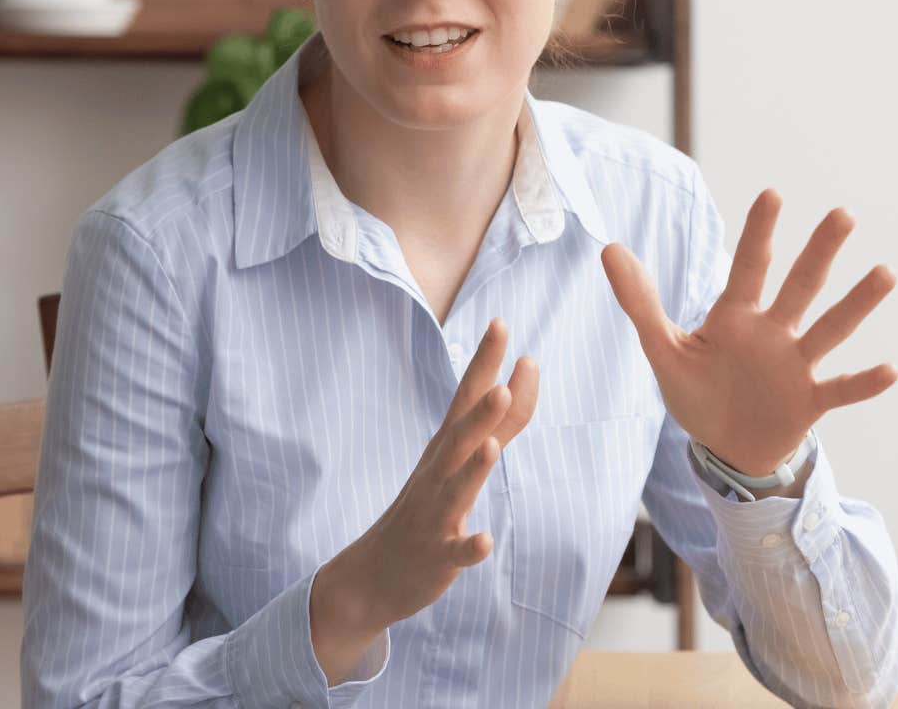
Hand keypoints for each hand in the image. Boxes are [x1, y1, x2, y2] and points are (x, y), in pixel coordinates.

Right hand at [309, 318, 537, 681]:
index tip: (501, 323)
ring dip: (474, 468)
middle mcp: (437, 475)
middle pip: (460, 436)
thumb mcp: (460, 462)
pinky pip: (455, 552)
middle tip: (505, 376)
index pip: (466, 398)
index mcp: (445, 450)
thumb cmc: (426, 509)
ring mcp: (434, 516)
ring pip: (456, 489)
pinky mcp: (436, 556)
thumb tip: (521, 377)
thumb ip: (498, 423)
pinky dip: (469, 546)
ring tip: (491, 445)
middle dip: (482, 409)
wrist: (376, 574)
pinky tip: (484, 541)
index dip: (484, 363)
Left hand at [601, 189, 897, 476]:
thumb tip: (609, 248)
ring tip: (885, 272)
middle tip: (843, 214)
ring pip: (830, 329)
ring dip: (856, 303)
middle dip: (819, 251)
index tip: (772, 194)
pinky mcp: (809, 402)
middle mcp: (773, 333)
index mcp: (736, 317)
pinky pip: (840, 389)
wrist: (724, 448)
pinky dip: (864, 383)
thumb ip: (640, 302)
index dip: (758, 233)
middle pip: (799, 286)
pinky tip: (891, 369)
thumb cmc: (697, 392)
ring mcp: (795, 366)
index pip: (748, 267)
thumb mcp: (663, 350)